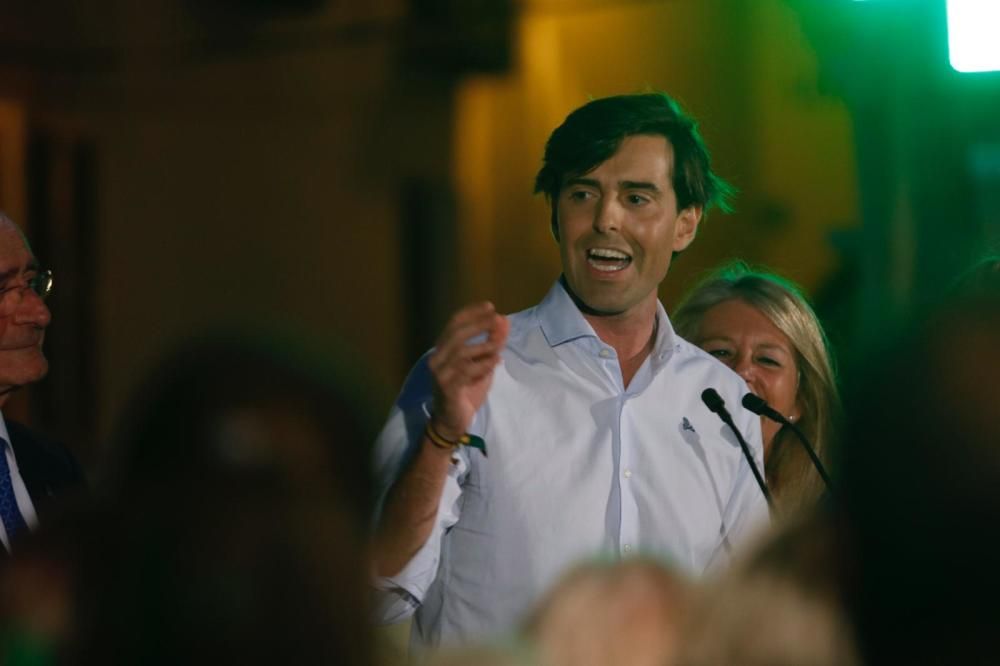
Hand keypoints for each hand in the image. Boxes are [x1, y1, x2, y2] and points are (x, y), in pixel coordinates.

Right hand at [427, 301, 509, 440]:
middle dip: (478, 324)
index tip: (490, 306)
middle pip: (456, 334)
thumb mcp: (484, 365)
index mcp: (443, 350)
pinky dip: (482, 365)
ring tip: (498, 346)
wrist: (452, 422)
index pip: (454, 324)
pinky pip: (465, 372)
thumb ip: (493, 343)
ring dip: (484, 347)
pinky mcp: (447, 389)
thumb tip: (504, 320)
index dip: (471, 313)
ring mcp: (440, 374)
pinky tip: (495, 362)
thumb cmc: (466, 391)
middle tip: (496, 319)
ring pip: (462, 353)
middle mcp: (437, 359)